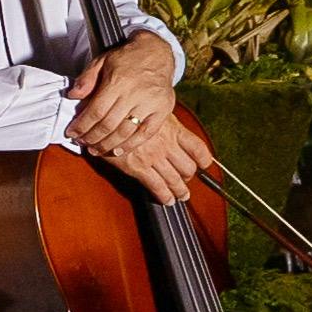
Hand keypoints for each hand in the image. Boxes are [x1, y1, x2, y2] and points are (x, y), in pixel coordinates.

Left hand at [64, 32, 177, 155]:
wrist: (156, 53)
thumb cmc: (126, 59)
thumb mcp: (102, 61)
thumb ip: (86, 78)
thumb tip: (72, 96)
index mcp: (118, 81)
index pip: (96, 111)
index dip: (82, 126)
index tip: (72, 133)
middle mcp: (135, 94)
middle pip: (109, 124)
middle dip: (92, 138)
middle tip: (82, 143)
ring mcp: (151, 104)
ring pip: (125, 132)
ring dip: (107, 145)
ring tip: (95, 149)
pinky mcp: (163, 110)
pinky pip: (145, 134)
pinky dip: (130, 145)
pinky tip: (117, 151)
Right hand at [100, 113, 215, 205]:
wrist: (106, 116)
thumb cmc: (127, 112)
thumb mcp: (152, 111)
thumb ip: (164, 123)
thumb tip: (171, 131)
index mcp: (173, 129)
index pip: (198, 148)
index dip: (204, 159)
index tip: (204, 165)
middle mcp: (166, 144)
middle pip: (188, 167)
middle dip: (189, 177)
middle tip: (186, 181)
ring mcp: (153, 157)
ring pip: (175, 179)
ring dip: (180, 191)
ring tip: (181, 196)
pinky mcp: (138, 167)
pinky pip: (156, 186)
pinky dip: (164, 196)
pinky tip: (167, 200)